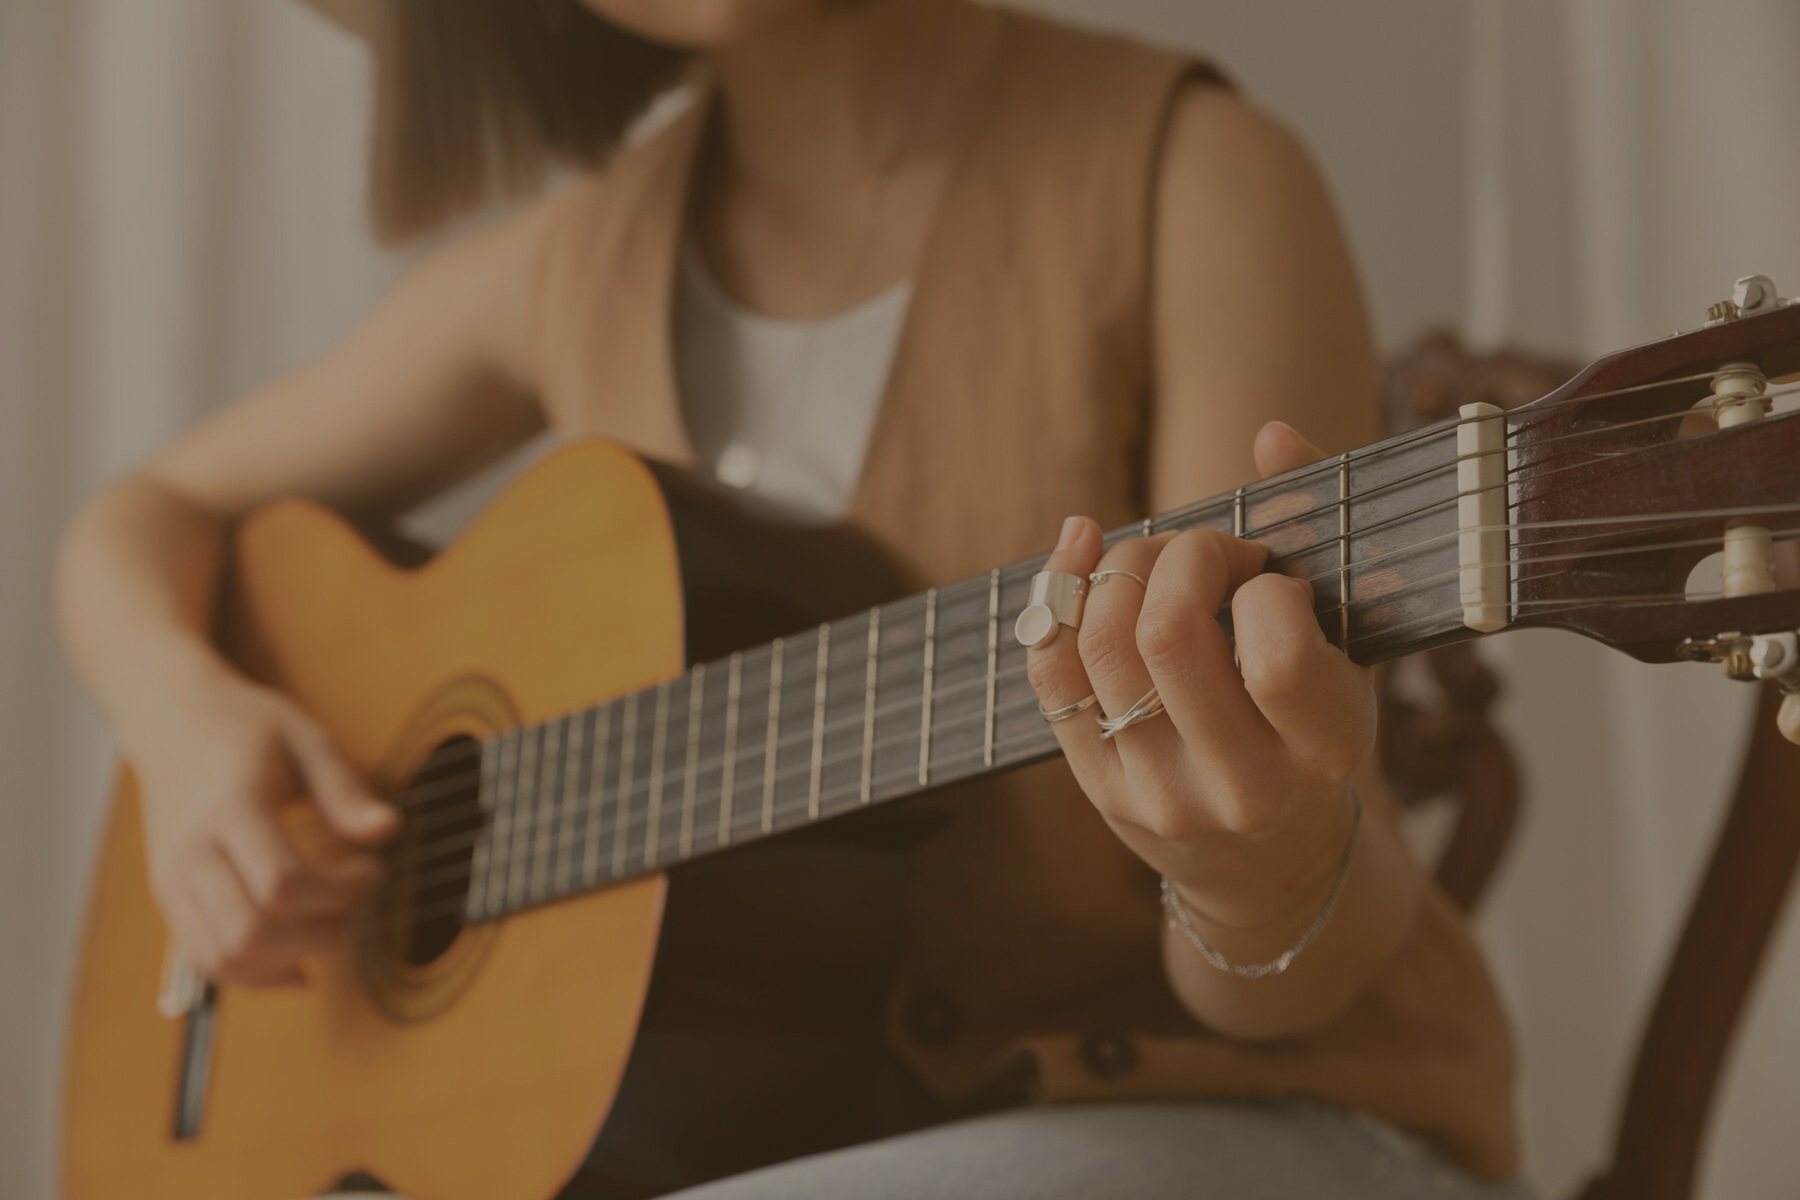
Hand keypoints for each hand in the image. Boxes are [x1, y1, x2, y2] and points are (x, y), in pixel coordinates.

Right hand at [128, 669, 397, 986]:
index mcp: (227, 809)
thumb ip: (345, 790)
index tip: (372, 869)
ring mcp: (172, 881)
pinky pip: (205, 960)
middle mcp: (189, 853)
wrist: (173, 721)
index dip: (339, 892)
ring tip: (330, 927)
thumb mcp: (306, 740)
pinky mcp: (168, 898)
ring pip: (222, 959)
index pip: (281, 884)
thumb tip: (388, 830)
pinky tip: (298, 962)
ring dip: (288, 959)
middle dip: (318, 934)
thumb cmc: (244, 727)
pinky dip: (254, 974)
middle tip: (356, 904)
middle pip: (249, 933)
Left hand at [1025, 422, 1374, 931]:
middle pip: (1167, 634)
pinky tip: (1080, 550)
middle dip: (1178, 554)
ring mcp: (1161, 794)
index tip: (1267, 577)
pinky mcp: (1100, 791)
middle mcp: (1242, 786)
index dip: (1261, 585)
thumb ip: (1320, 536)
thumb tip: (1273, 434)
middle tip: (1201, 550)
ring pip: (1101, 646)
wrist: (1271, 865)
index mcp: (1325, 750)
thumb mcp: (1348, 649)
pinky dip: (1055, 595)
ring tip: (1154, 559)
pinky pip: (1052, 675)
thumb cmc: (1314, 730)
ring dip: (1119, 567)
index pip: (1278, 652)